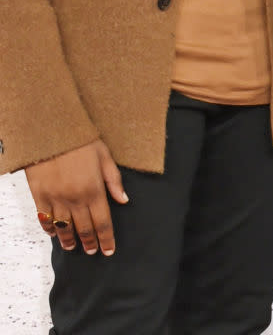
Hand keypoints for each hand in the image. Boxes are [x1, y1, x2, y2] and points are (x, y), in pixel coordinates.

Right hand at [25, 139, 127, 255]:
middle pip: (84, 228)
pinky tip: (54, 233)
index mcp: (94, 189)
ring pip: (64, 227)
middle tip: (91, 251)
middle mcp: (75, 198)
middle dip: (90, 242)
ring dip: (69, 240)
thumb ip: (114, 180)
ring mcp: (56, 198)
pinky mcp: (39, 195)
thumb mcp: (104, 155)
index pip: (103, 222)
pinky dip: (49, 228)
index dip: (106, 239)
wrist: (52, 129)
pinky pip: (44, 218)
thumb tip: (124, 200)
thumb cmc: (81, 139)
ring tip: (73, 247)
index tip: (109, 250)